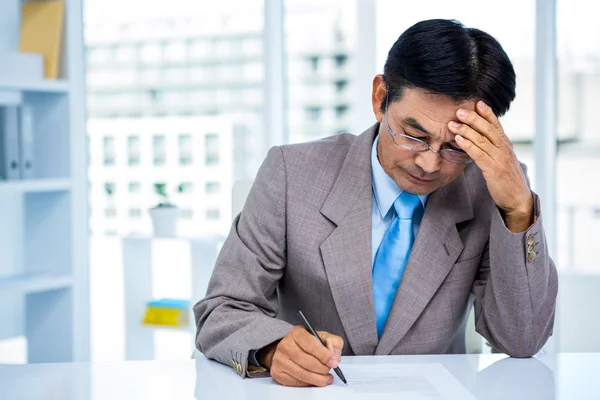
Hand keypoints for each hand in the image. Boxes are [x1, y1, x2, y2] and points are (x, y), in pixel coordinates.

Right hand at [257, 326, 343, 386]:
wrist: (289, 349)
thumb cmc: (307, 343)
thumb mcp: (323, 337)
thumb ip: (333, 342)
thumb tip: (334, 356)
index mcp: (297, 333)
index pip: (311, 345)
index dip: (324, 355)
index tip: (334, 362)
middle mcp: (285, 345)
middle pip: (308, 362)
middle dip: (323, 368)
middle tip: (329, 369)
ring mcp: (279, 359)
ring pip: (303, 374)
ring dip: (318, 378)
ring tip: (326, 377)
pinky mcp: (277, 372)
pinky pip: (296, 382)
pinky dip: (308, 383)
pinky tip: (315, 379)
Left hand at [448, 101, 533, 231]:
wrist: (518, 200)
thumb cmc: (507, 181)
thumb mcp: (502, 161)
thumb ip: (493, 150)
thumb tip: (479, 141)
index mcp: (506, 146)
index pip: (496, 125)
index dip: (487, 113)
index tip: (477, 102)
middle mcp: (504, 149)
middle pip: (488, 129)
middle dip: (473, 118)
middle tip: (460, 110)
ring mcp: (500, 158)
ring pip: (482, 139)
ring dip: (466, 130)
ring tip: (453, 123)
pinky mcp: (494, 169)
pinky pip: (479, 154)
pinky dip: (468, 145)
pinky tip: (459, 139)